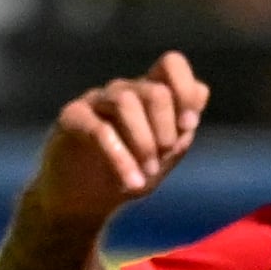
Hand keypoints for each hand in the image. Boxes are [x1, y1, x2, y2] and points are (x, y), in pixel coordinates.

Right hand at [26, 52, 207, 228]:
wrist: (83, 204)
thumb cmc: (128, 175)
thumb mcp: (164, 158)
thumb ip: (183, 129)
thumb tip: (200, 92)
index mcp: (149, 93)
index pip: (171, 64)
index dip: (185, 91)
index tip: (187, 127)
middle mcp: (123, 91)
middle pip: (154, 91)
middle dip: (166, 128)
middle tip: (164, 157)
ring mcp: (95, 101)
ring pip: (126, 102)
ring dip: (144, 142)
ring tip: (148, 173)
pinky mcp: (71, 118)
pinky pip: (99, 130)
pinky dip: (121, 159)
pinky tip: (132, 183)